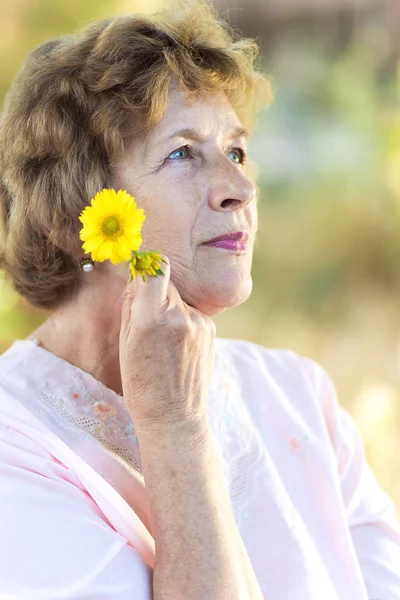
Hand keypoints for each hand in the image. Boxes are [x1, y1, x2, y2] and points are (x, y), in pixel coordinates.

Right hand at [118, 255, 215, 433]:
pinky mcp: (211, 330)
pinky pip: (192, 313)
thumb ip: (132, 305)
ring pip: (180, 298)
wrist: (175, 417)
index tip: (140, 274)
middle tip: (146, 318)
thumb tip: (138, 275)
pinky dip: (183, 321)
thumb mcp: (126, 343)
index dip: (146, 267)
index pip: (155, 268)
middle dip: (154, 293)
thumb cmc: (142, 383)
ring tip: (164, 340)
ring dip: (170, 308)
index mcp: (151, 318)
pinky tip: (178, 347)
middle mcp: (179, 316)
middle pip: (166, 282)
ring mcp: (199, 323)